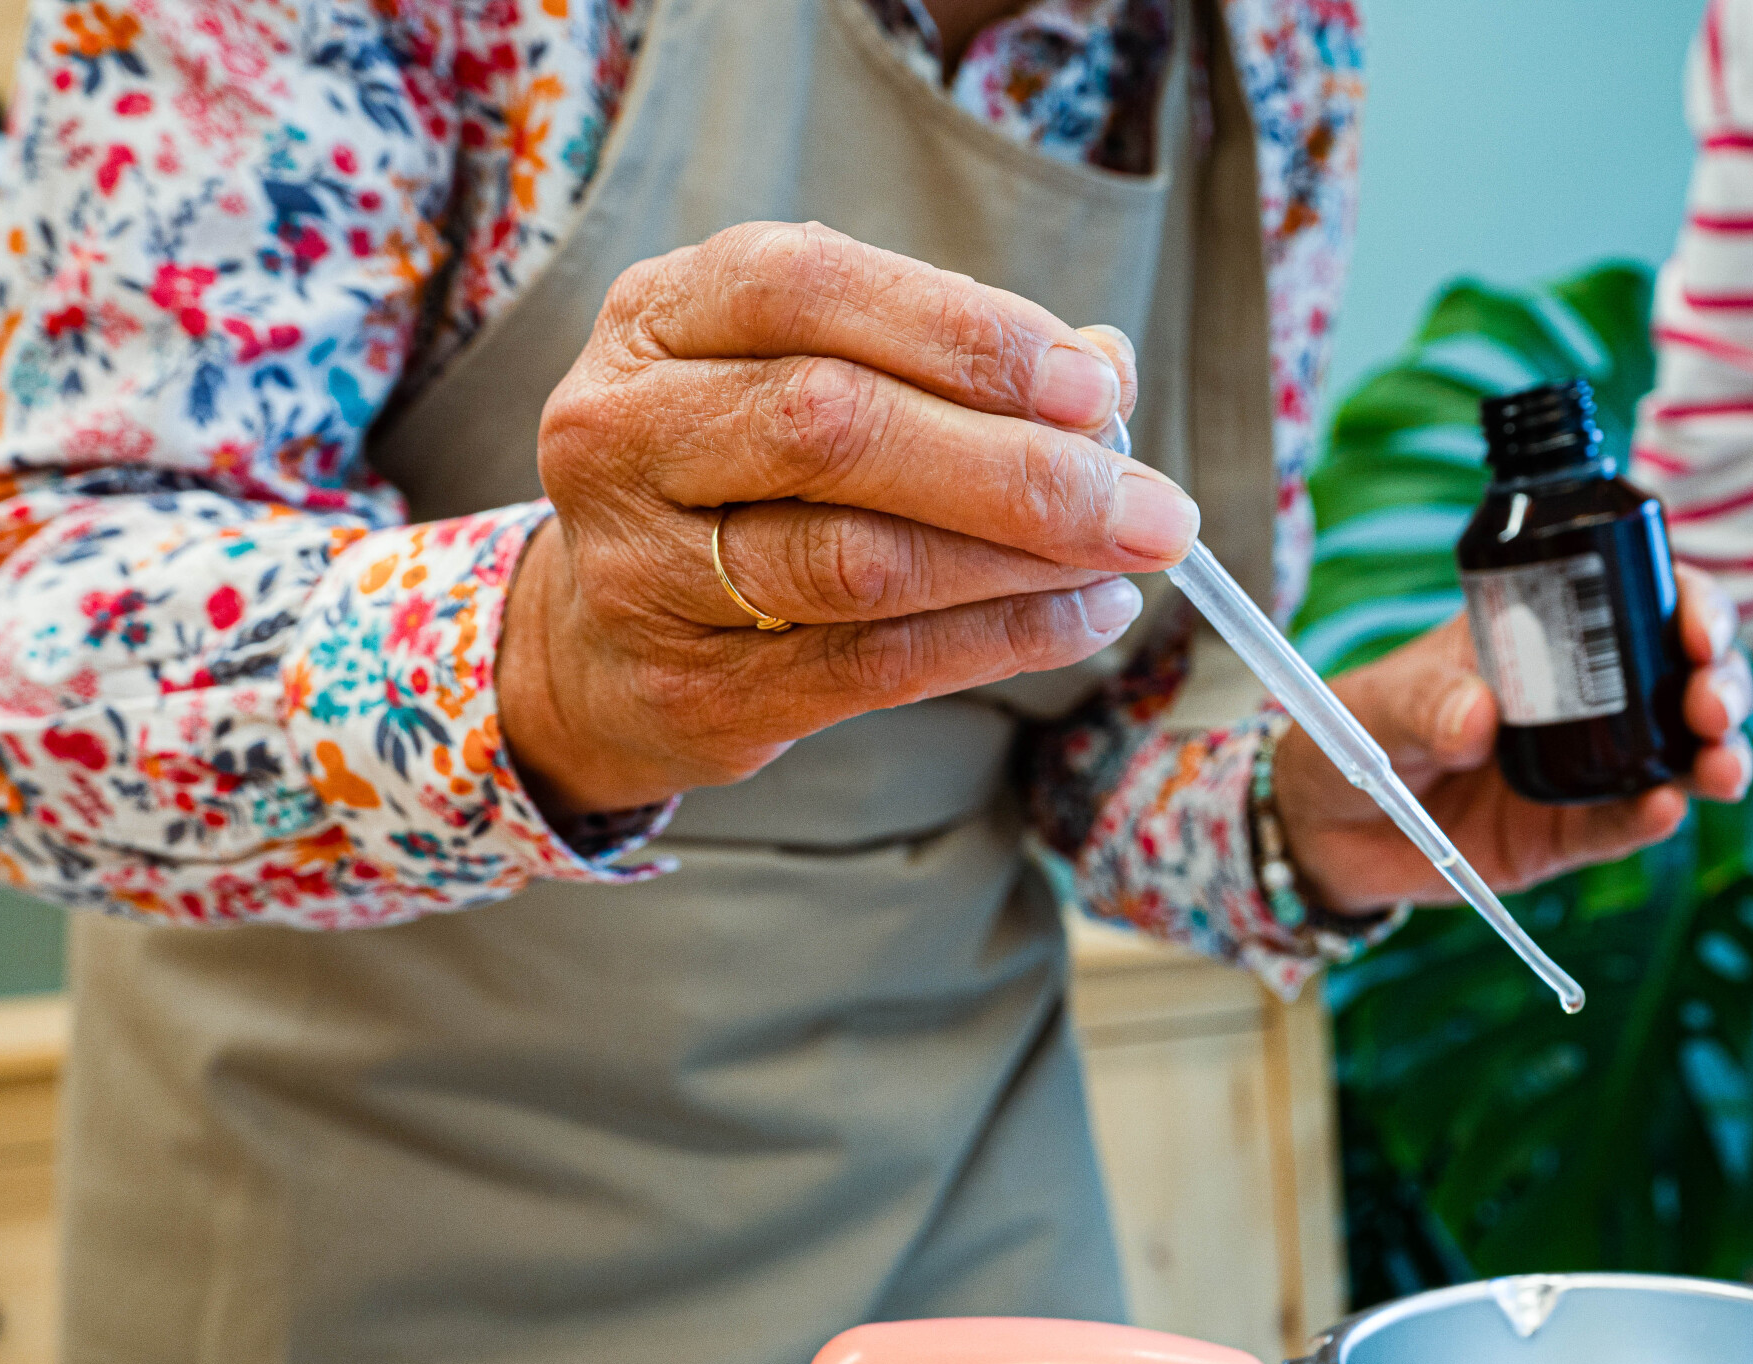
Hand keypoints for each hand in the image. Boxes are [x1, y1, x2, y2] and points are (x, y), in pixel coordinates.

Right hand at [499, 222, 1183, 817]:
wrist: (603, 644)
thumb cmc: (742, 480)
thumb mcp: (815, 376)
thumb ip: (949, 359)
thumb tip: (1109, 372)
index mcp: (658, 316)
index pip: (807, 288)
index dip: (961, 333)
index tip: (1094, 386)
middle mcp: (626, 430)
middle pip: (834, 426)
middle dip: (1018, 465)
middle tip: (1149, 503)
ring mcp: (642, 567)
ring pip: (859, 559)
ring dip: (1021, 562)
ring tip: (1126, 556)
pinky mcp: (694, 686)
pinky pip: (875, 664)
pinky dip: (1002, 639)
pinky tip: (1083, 617)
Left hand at [1276, 567, 1752, 914]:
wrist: (1324, 826)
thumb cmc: (1354, 734)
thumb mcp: (1375, 705)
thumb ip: (1420, 705)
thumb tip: (1478, 716)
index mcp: (1543, 635)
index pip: (1635, 600)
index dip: (1686, 603)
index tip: (1696, 624)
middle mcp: (1579, 698)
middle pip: (1678, 676)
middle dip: (1718, 681)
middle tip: (1710, 703)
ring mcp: (1580, 767)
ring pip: (1674, 752)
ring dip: (1714, 754)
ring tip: (1720, 766)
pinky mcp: (1564, 834)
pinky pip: (1619, 825)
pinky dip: (1650, 818)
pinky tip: (1665, 810)